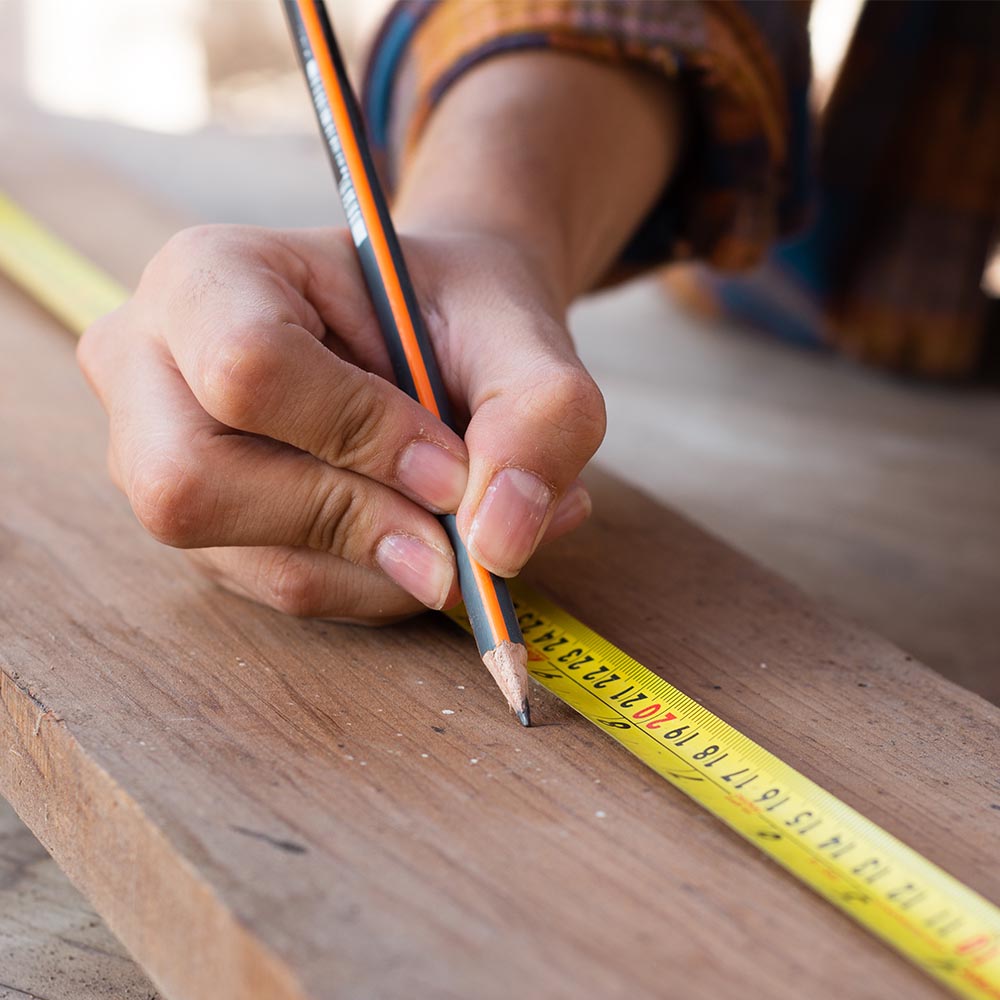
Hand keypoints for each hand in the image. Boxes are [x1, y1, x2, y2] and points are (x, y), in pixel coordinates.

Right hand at [77, 224, 603, 622]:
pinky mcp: (208, 533)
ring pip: (256, 562)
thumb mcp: (520, 332)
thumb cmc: (459, 316)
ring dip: (389, 565)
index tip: (453, 465)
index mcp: (206, 278)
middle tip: (457, 525)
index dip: (361, 434)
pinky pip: (290, 593)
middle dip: (355, 522)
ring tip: (465, 524)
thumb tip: (497, 544)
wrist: (437, 335)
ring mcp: (157, 461)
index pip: (247, 369)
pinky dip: (383, 585)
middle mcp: (151, 371)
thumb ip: (540, 413)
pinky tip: (428, 540)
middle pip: (195, 488)